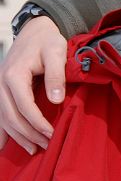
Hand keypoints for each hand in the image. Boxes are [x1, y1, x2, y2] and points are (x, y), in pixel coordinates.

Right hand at [0, 16, 67, 152]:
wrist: (35, 31)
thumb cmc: (48, 41)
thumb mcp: (56, 53)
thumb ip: (56, 76)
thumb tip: (56, 100)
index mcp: (14, 75)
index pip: (24, 106)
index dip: (37, 122)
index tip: (51, 134)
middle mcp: (1, 83)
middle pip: (11, 116)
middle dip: (28, 134)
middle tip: (46, 146)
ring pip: (3, 118)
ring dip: (17, 136)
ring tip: (34, 150)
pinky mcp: (1, 90)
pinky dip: (1, 131)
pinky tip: (3, 146)